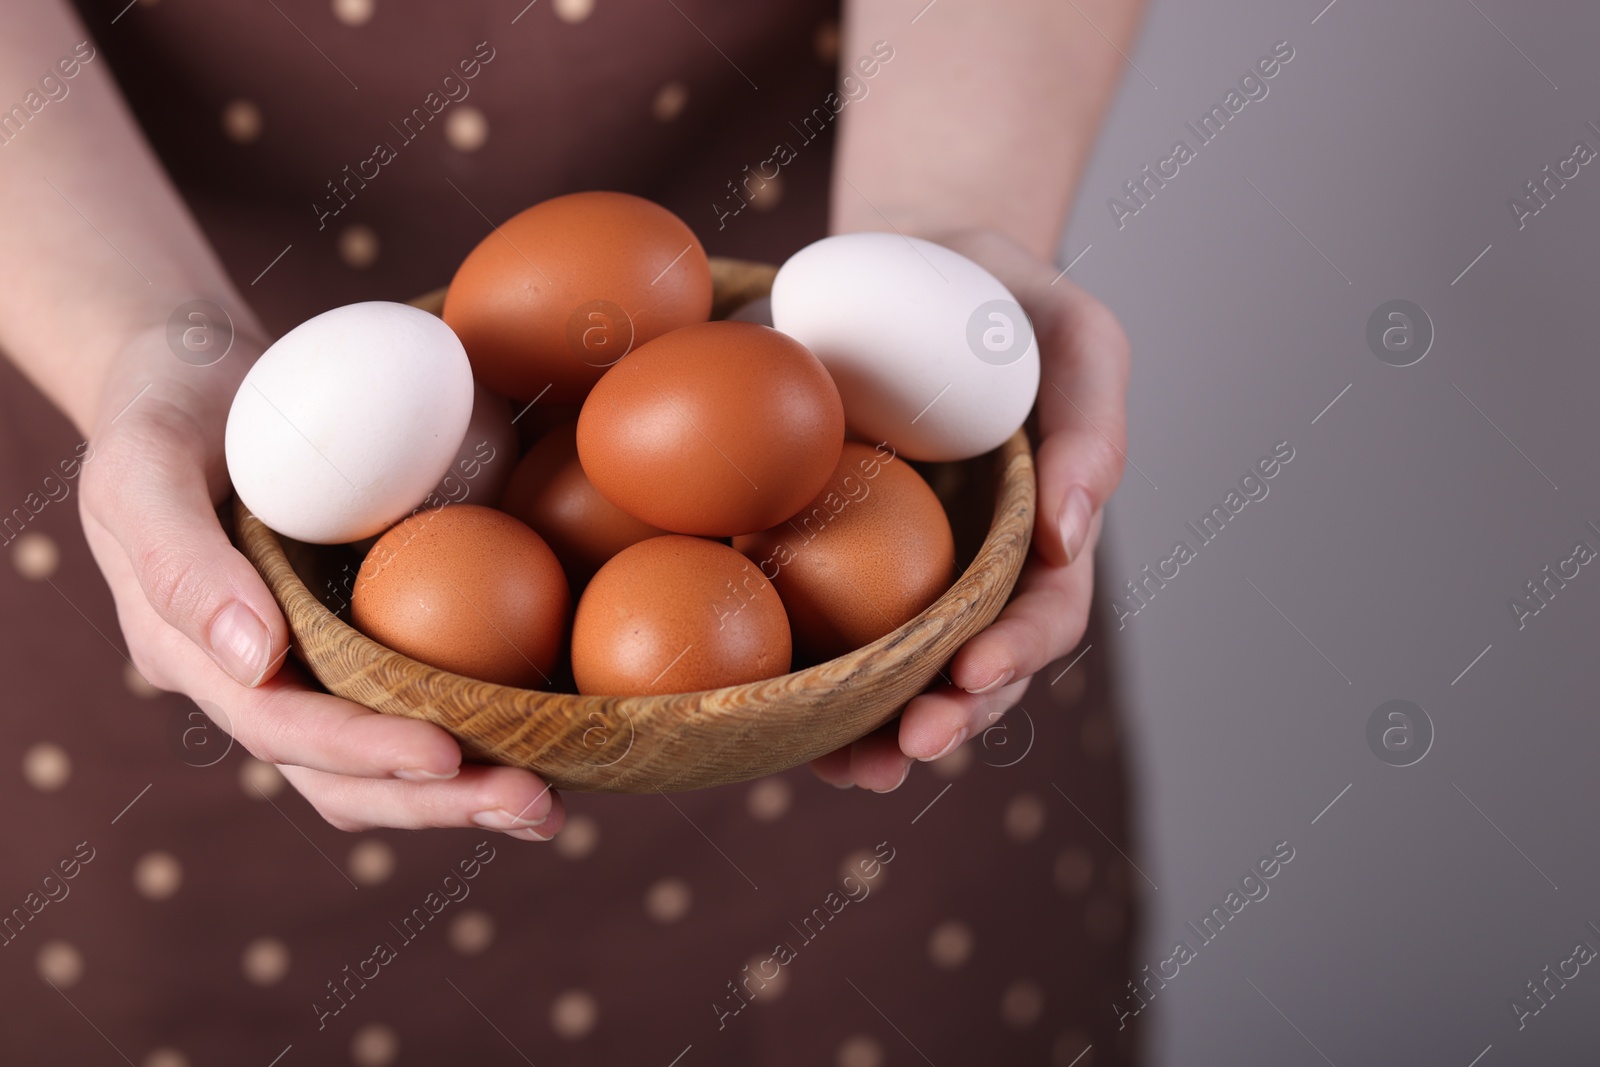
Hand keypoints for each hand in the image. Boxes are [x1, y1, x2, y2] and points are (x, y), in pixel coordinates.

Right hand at [78, 323, 564, 839]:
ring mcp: (299, 666)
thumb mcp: (144, 461)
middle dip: (434, 800)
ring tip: (545, 806)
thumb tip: (258, 663)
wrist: (196, 372)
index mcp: (191, 653)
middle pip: (338, 776)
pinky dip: (464, 738)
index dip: (363, 752)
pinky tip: (537, 742)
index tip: (445, 754)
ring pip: (373, 766)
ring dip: (458, 793)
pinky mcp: (346, 640)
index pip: (282, 728)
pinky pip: (401, 705)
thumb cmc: (166, 403)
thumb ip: (178, 559)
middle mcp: (246, 679)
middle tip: (533, 806)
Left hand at [810, 228, 1128, 790]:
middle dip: (951, 719)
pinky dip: (809, 680)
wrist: (912, 264)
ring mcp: (904, 567)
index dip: (1017, 654)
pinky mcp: (831, 550)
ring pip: (900, 671)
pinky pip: (824, 624)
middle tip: (912, 747)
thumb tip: (1067, 535)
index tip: (976, 675)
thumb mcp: (1073, 333)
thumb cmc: (1006, 297)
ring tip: (849, 770)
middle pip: (974, 666)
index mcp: (1040, 530)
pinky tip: (778, 718)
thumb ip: (1091, 422)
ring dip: (879, 731)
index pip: (1045, 612)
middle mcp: (975, 565)